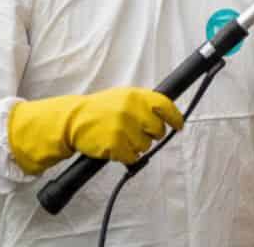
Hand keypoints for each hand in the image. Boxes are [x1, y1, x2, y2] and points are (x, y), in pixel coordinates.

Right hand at [8, 86, 183, 173]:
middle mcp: (132, 110)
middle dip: (152, 134)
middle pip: (158, 130)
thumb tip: (167, 114)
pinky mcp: (117, 146)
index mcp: (135, 96)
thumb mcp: (122, 97)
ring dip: (137, 146)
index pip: (165, 105)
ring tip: (122, 136)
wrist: (74, 120)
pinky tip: (116, 146)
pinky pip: (133, 158)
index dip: (175, 117)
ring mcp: (124, 128)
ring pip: (146, 146)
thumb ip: (142, 103)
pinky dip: (127, 156)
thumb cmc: (100, 109)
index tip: (179, 125)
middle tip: (139, 132)